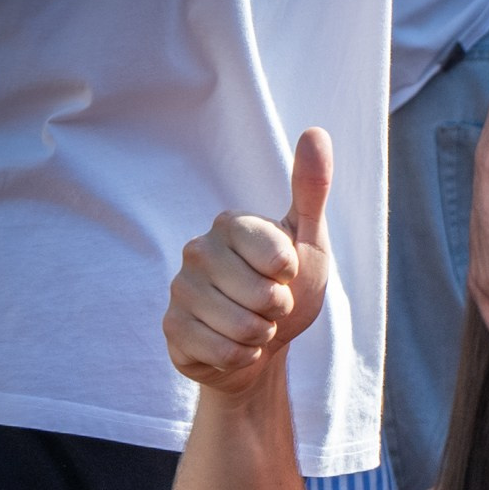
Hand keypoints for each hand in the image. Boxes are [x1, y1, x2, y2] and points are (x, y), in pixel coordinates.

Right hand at [164, 128, 332, 394]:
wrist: (263, 343)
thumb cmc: (289, 287)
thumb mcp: (310, 241)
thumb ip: (311, 190)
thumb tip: (316, 132)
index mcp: (230, 224)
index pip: (276, 256)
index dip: (292, 275)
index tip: (287, 273)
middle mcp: (197, 251)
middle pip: (260, 296)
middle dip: (280, 311)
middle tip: (272, 305)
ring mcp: (180, 290)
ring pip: (241, 328)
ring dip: (262, 336)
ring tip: (255, 325)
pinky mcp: (172, 329)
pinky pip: (222, 353)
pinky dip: (241, 357)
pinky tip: (236, 346)